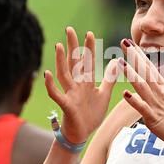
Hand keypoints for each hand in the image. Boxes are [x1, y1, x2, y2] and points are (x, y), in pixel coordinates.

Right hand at [44, 27, 119, 143]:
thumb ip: (109, 78)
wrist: (82, 134)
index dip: (88, 48)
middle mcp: (76, 85)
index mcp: (86, 82)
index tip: (89, 33)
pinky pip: (56, 94)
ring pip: (64, 74)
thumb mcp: (104, 94)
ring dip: (60, 60)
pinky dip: (51, 85)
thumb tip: (116, 62)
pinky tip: (47, 73)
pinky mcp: (66, 105)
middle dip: (72, 46)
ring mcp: (70, 94)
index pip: (87, 61)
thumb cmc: (91, 115)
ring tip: (58, 45)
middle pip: (73, 63)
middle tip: (69, 29)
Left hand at [119, 39, 163, 150]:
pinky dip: (134, 101)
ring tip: (120, 62)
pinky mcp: (154, 118)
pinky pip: (143, 108)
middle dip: (133, 56)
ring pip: (142, 86)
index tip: (131, 43)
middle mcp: (160, 93)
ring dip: (131, 74)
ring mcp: (156, 105)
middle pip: (144, 71)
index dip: (140, 55)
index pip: (150, 67)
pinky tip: (125, 93)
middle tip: (124, 42)